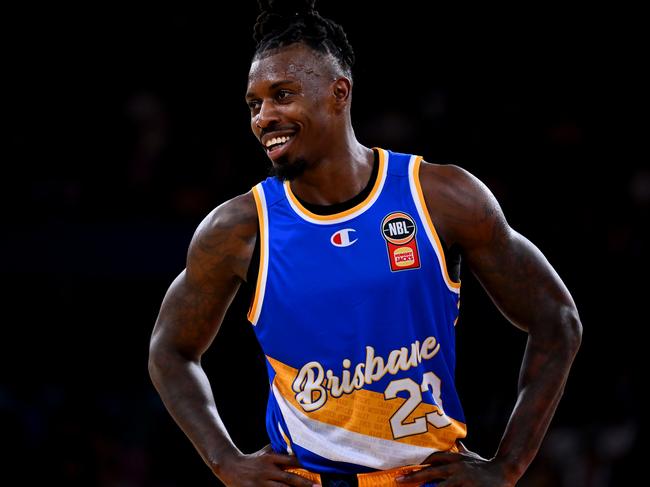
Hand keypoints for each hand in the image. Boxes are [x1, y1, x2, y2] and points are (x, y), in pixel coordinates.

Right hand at [217, 444, 318, 486]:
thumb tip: (294, 444)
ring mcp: (262, 483)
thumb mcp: (265, 452)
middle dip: (304, 483)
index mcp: (271, 459)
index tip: (316, 467)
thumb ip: (278, 450)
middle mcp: (268, 471)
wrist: (230, 467)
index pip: (291, 461)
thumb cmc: (252, 460)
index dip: (304, 465)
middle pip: (289, 478)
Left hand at [396, 443, 514, 486]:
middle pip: (431, 472)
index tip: (405, 466)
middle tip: (398, 480)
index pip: (433, 459)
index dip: (419, 463)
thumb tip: (456, 443)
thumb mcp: (471, 457)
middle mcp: (456, 467)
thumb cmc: (485, 466)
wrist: (505, 471)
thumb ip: (462, 451)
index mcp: (455, 459)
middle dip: (414, 476)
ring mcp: (463, 479)